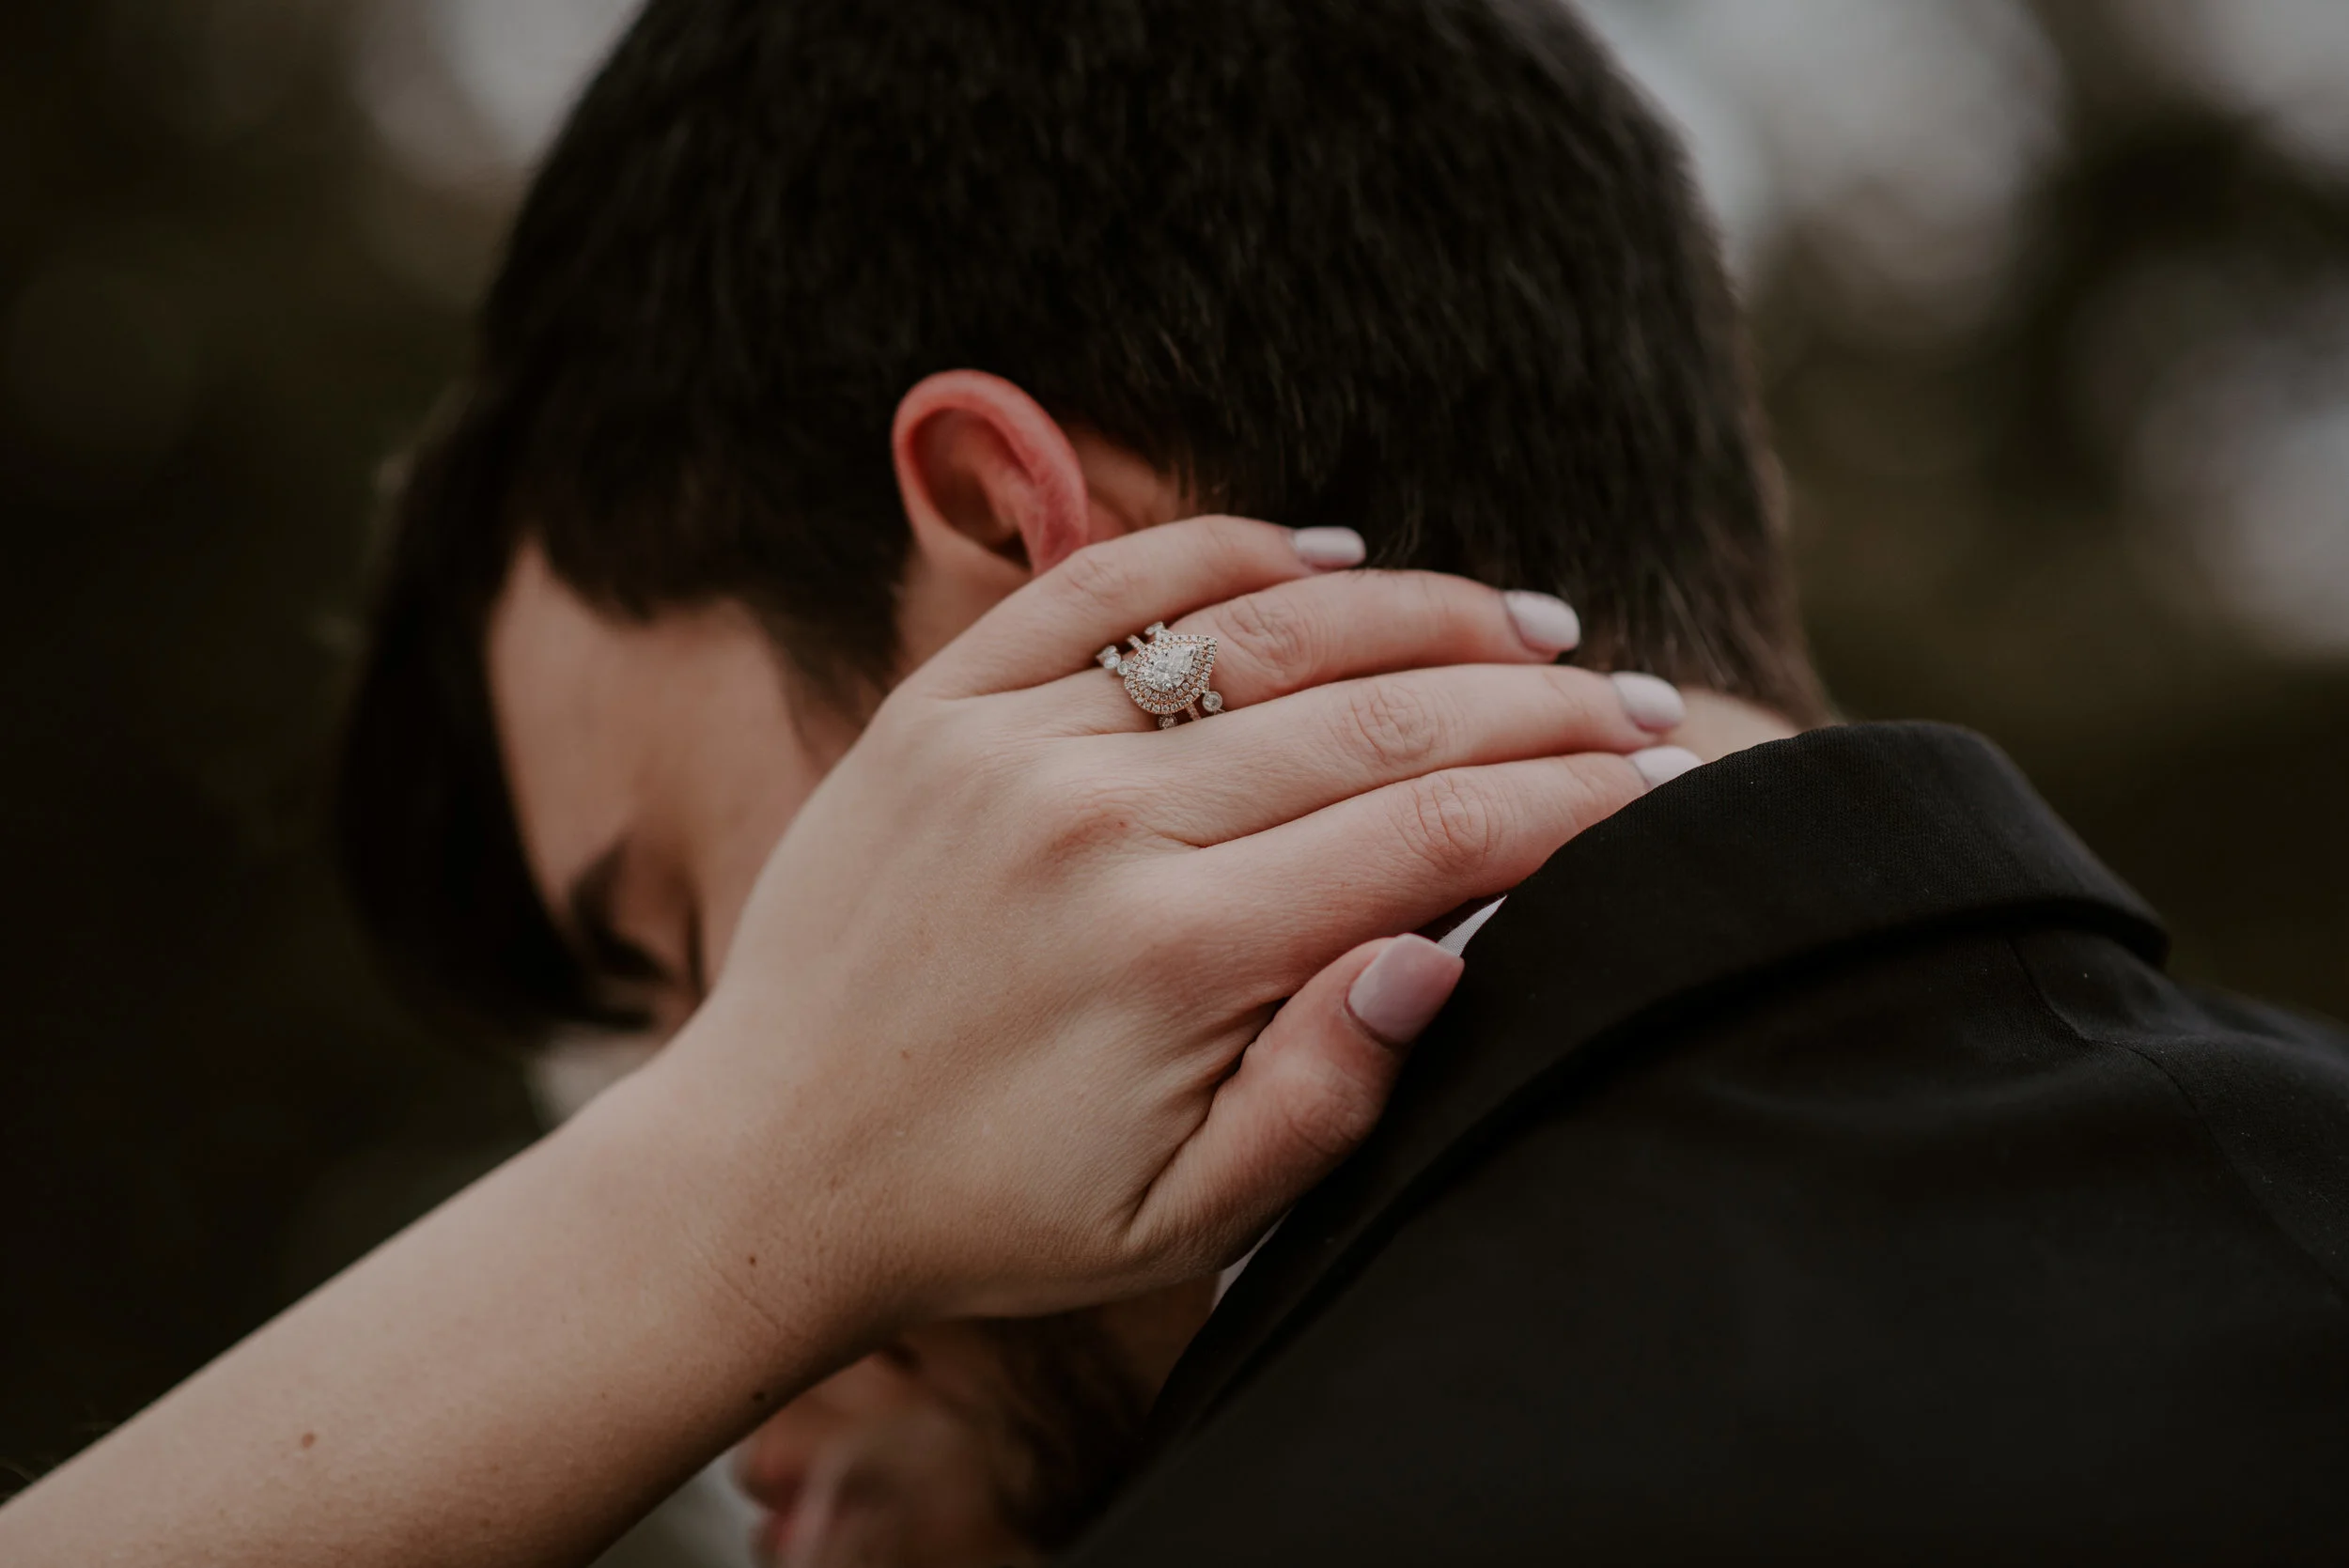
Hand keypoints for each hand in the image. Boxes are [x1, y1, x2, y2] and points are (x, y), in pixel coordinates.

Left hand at [648, 516, 1677, 1335]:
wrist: (767, 1167)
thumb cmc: (993, 1213)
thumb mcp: (1180, 1222)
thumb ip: (1326, 1094)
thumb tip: (1441, 951)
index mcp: (1178, 957)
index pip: (1431, 837)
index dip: (1570, 804)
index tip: (1663, 787)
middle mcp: (1098, 824)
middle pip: (1375, 721)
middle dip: (1537, 707)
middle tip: (1641, 699)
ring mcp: (1007, 747)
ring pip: (1259, 636)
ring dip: (1421, 613)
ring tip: (1534, 623)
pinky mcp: (935, 708)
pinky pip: (1100, 588)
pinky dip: (1222, 553)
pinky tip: (1330, 552)